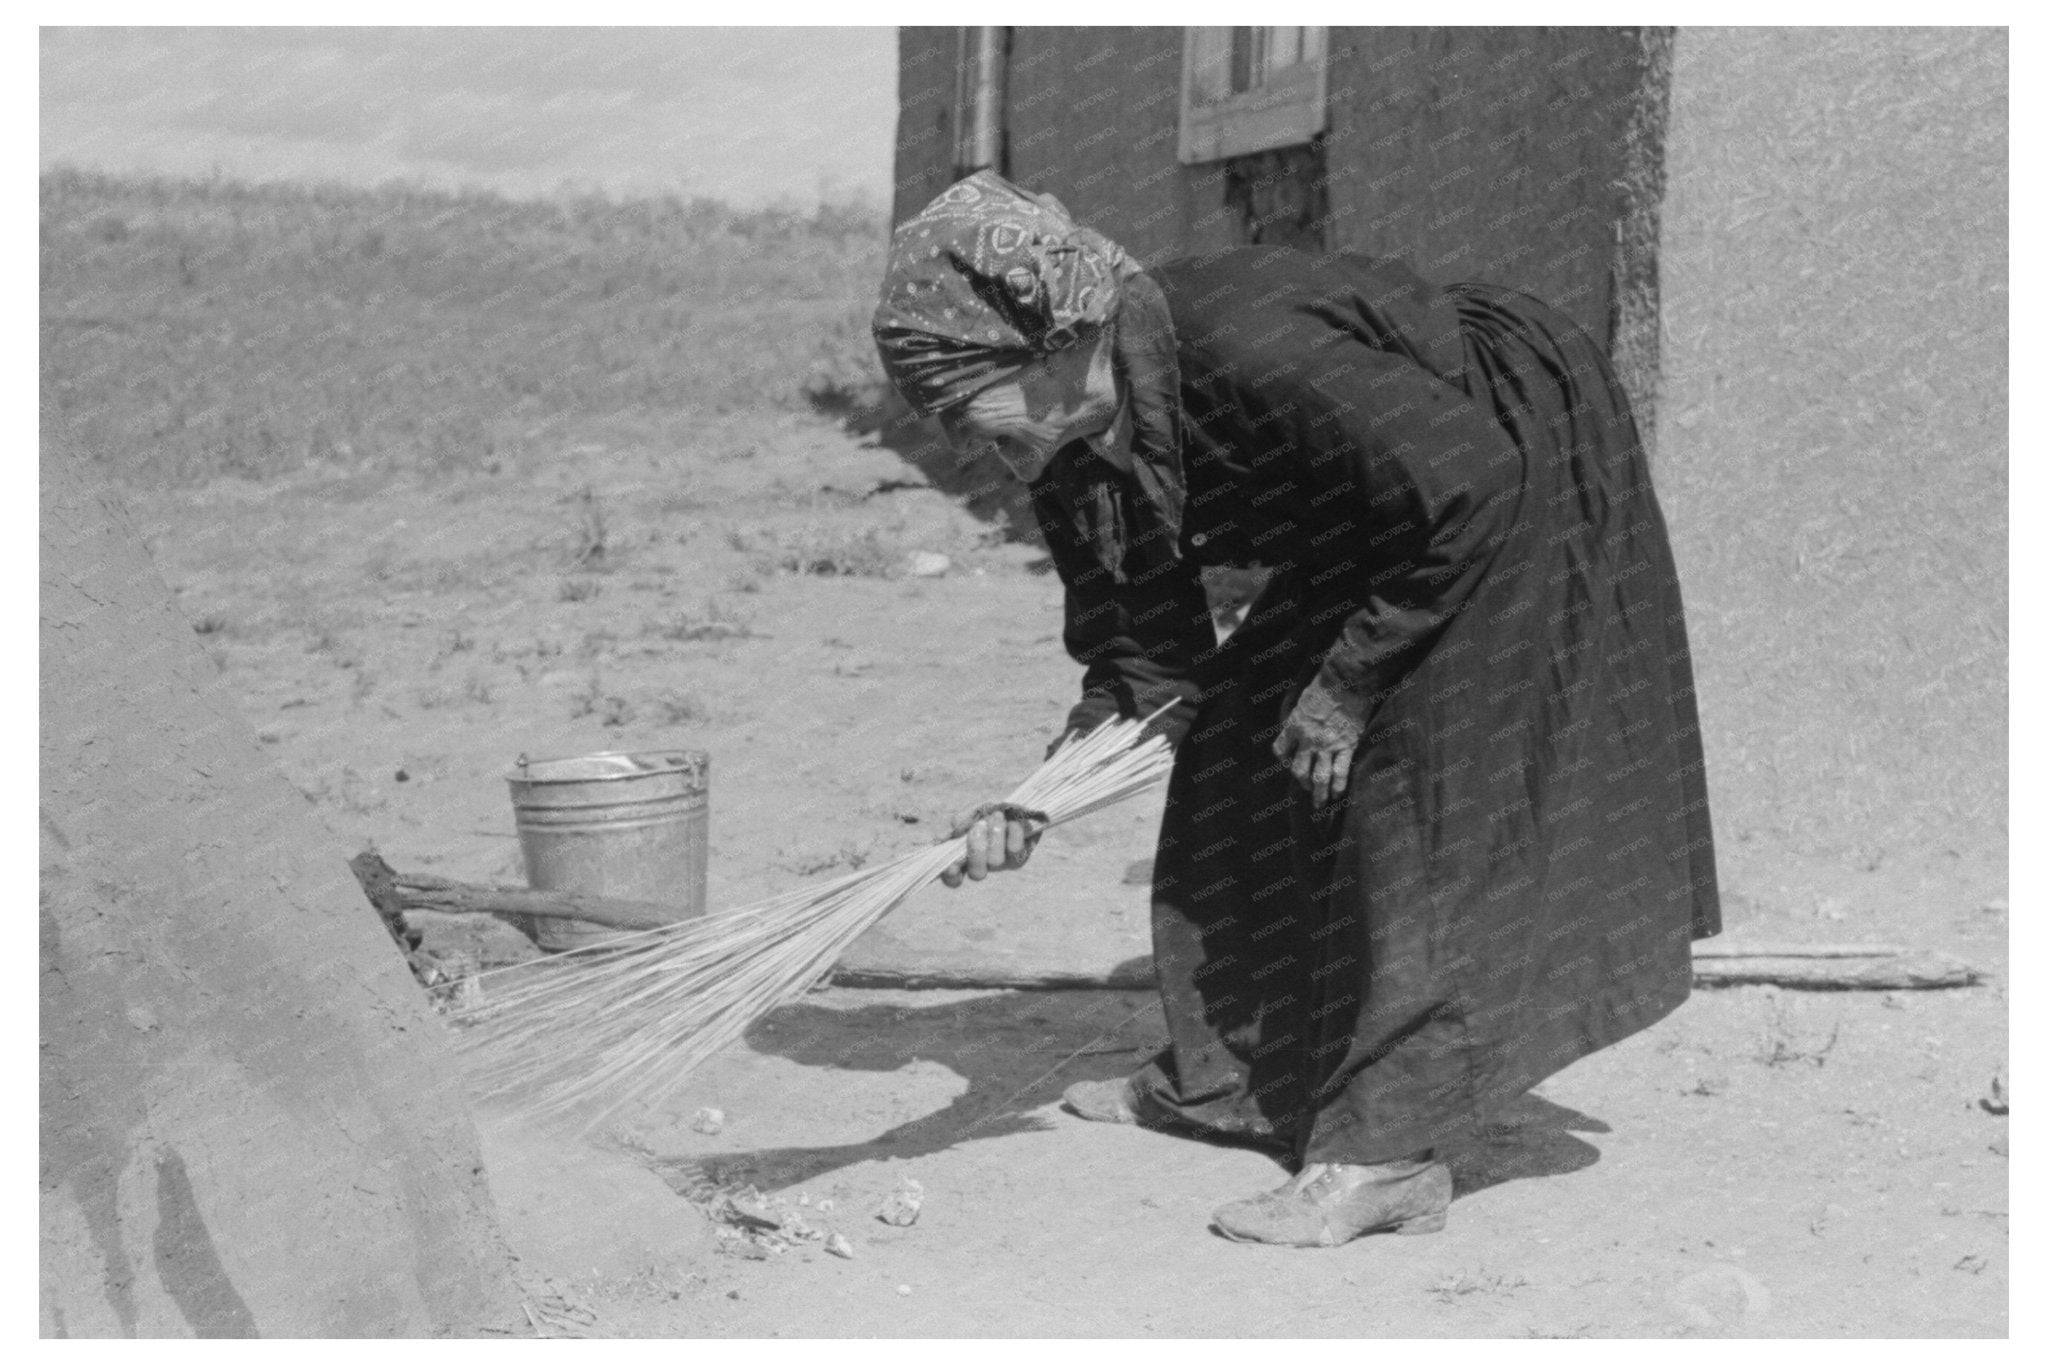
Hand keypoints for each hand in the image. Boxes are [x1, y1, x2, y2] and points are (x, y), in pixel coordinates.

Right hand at [940, 803, 1046, 887]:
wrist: (1014, 805)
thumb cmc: (986, 810)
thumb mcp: (970, 812)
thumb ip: (959, 823)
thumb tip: (946, 835)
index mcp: (964, 858)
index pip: (953, 878)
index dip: (951, 875)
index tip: (952, 865)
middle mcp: (984, 865)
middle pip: (977, 873)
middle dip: (976, 849)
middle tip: (979, 825)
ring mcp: (1003, 863)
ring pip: (995, 861)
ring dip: (994, 837)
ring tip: (996, 816)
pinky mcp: (1021, 854)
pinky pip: (1016, 850)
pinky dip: (1013, 834)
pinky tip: (1012, 821)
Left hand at [1272, 674, 1366, 811]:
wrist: (1347, 680)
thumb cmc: (1324, 686)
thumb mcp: (1302, 702)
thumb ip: (1299, 719)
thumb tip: (1299, 728)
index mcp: (1294, 727)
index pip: (1280, 751)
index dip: (1283, 761)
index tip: (1290, 765)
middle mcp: (1308, 740)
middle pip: (1298, 770)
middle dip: (1302, 784)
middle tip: (1308, 791)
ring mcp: (1328, 745)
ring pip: (1319, 777)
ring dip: (1319, 794)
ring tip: (1321, 805)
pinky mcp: (1347, 745)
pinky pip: (1341, 772)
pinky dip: (1338, 786)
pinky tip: (1338, 795)